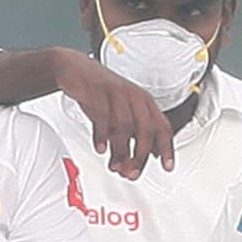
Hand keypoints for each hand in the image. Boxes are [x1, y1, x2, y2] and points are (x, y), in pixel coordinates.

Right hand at [39, 46, 175, 177]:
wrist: (75, 70)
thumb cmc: (100, 94)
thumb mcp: (120, 114)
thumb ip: (132, 135)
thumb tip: (141, 160)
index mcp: (145, 102)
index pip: (163, 127)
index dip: (166, 148)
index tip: (166, 166)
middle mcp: (135, 97)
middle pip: (146, 130)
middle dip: (140, 156)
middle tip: (132, 172)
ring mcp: (118, 93)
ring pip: (126, 126)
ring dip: (121, 150)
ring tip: (115, 165)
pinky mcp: (100, 92)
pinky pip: (104, 117)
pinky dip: (102, 136)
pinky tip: (100, 148)